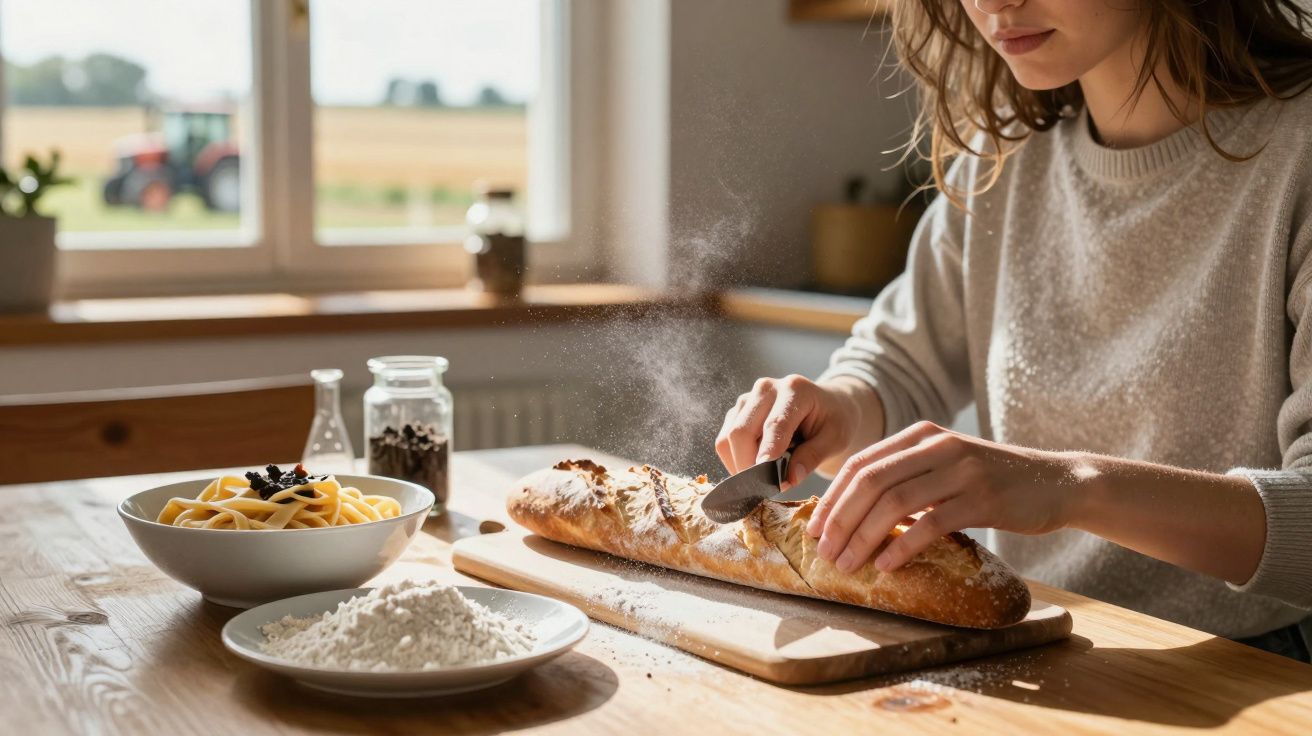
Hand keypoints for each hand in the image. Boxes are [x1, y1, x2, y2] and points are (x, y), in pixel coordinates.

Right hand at [715, 375, 865, 489]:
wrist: (827, 406)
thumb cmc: (833, 421)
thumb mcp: (834, 439)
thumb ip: (812, 456)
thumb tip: (789, 479)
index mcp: (794, 389)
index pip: (774, 425)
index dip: (767, 454)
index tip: (764, 481)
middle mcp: (765, 388)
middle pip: (741, 431)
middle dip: (748, 466)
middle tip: (763, 491)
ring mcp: (747, 399)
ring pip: (727, 438)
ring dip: (739, 466)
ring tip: (762, 481)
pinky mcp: (736, 412)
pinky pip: (724, 441)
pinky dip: (734, 461)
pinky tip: (755, 469)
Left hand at [807, 421, 1083, 572]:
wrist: (1057, 482)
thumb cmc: (994, 480)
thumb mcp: (946, 465)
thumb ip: (907, 475)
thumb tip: (855, 511)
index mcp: (921, 436)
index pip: (861, 464)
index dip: (833, 497)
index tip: (815, 527)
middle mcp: (937, 447)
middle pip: (870, 481)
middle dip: (841, 519)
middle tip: (823, 550)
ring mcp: (960, 470)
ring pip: (894, 502)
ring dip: (863, 537)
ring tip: (847, 563)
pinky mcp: (982, 498)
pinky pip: (931, 523)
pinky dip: (903, 545)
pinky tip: (887, 564)